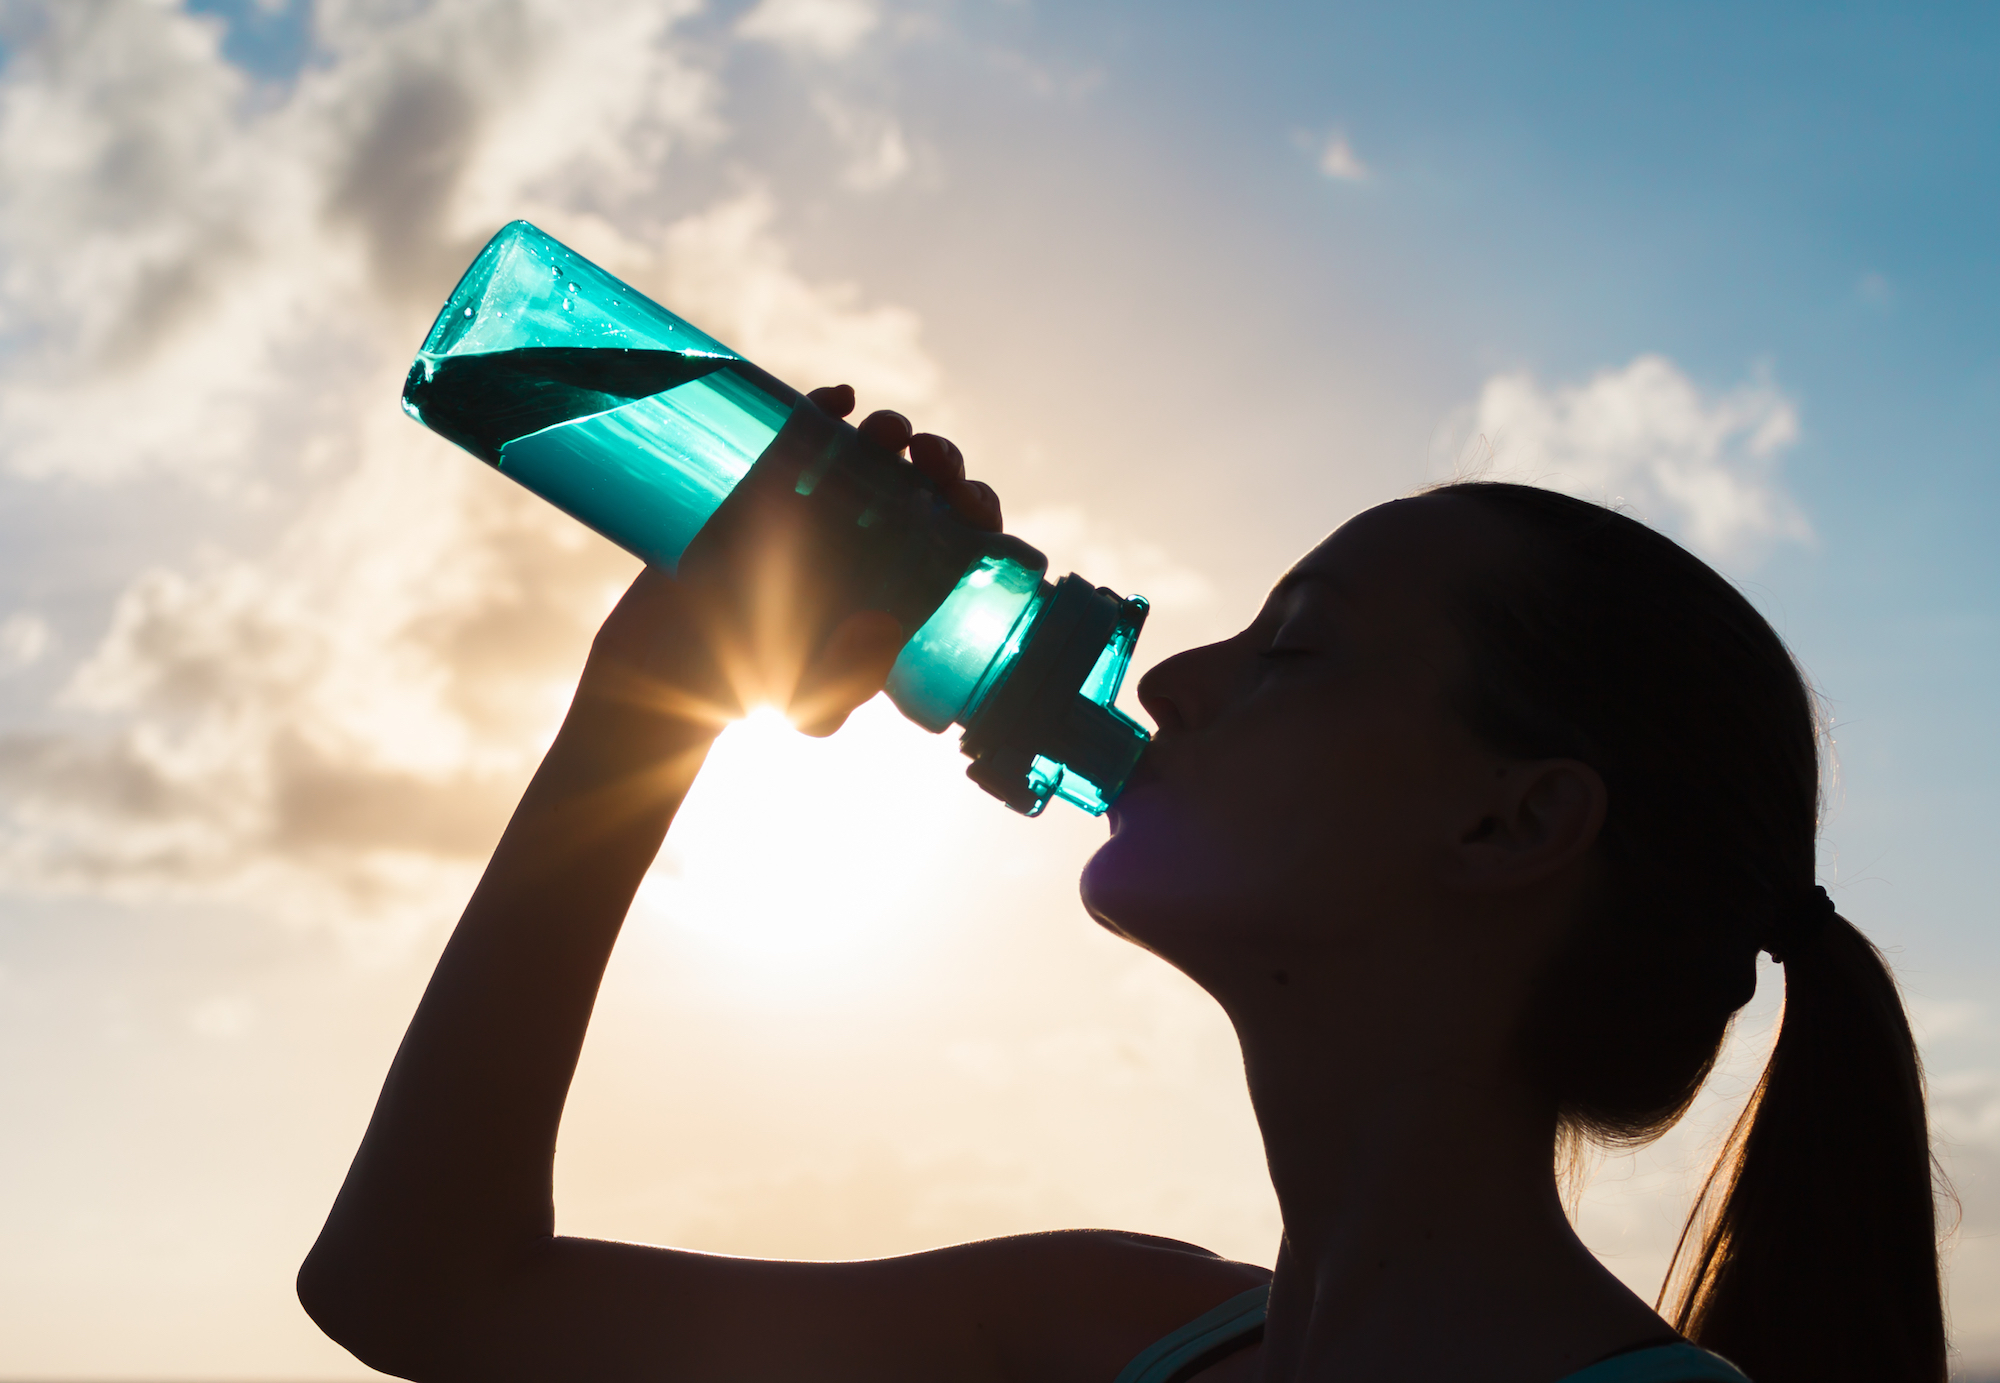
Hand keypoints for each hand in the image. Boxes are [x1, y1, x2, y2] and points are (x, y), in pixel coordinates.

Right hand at [578, 385, 1002, 740]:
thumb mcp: (810, 702)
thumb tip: (882, 629)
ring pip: (874, 454)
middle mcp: (869, 542)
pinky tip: (840, 399)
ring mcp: (822, 508)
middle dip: (943, 465)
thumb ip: (847, 682)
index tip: (967, 504)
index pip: (960, 540)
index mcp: (898, 586)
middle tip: (931, 462)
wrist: (673, 663)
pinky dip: (825, 408)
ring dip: (893, 433)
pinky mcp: (769, 484)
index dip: (977, 514)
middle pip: (927, 487)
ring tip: (890, 433)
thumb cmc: (754, 688)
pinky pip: (805, 434)